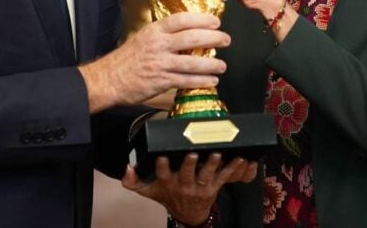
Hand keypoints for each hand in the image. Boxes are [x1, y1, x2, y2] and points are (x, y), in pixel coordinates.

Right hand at [79, 12, 229, 112]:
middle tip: (225, 39)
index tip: (215, 21)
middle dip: (213, 38)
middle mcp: (158, 45)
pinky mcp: (161, 81)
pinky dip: (201, 81)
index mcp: (154, 31)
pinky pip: (186, 81)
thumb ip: (163, 36)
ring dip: (211, 64)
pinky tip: (211, 81)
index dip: (201, 19)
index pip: (181, 20)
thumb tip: (187, 33)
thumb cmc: (126, 60)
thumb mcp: (142, 38)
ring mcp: (160, 63)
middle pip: (191, 38)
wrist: (108, 79)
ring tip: (222, 65)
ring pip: (192, 62)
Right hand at [122, 153, 257, 225]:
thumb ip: (133, 180)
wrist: (186, 214)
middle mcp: (183, 186)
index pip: (162, 174)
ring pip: (206, 175)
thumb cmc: (166, 196)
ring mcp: (199, 188)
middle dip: (189, 163)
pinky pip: (224, 178)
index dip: (162, 166)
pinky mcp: (213, 188)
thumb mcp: (147, 190)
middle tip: (192, 152)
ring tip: (216, 154)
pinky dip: (232, 168)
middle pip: (186, 174)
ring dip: (212, 164)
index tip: (162, 157)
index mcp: (167, 183)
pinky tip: (239, 158)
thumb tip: (127, 167)